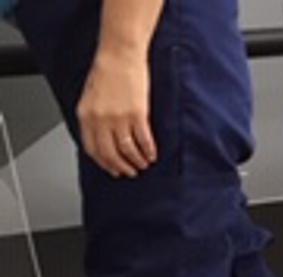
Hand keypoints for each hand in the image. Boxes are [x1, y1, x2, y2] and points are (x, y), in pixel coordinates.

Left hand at [77, 47, 157, 177]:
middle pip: (110, 154)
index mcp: (86, 115)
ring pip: (128, 151)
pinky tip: (152, 155)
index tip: (113, 169)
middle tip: (130, 172)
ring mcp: (119, 118)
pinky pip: (144, 141)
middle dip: (121, 167)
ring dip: (136, 161)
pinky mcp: (137, 115)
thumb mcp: (90, 96)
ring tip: (143, 164)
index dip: (104, 163)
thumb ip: (93, 118)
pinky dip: (149, 151)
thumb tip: (102, 137)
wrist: (120, 54)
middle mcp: (100, 119)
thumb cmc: (107, 71)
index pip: (93, 148)